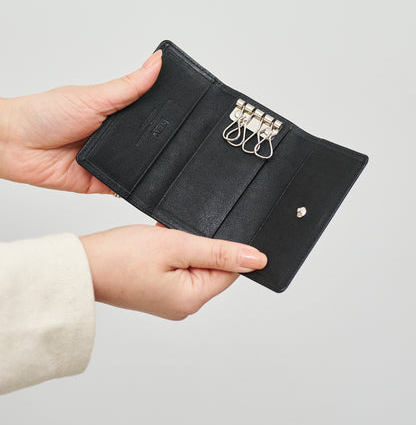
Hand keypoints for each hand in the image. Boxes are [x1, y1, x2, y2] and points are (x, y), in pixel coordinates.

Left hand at [0, 50, 161, 192]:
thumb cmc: (44, 114)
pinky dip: (131, 184)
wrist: (13, 145)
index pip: (148, 113)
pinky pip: (124, 186)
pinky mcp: (101, 182)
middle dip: (155, 142)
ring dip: (143, 164)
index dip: (165, 113)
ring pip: (139, 166)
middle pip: (147, 142)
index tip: (185, 109)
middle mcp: (113, 136)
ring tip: (144, 156)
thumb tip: (156, 62)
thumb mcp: (94, 96)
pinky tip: (135, 177)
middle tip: (166, 138)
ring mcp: (108, 159)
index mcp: (114, 111)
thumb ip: (129, 85)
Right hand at [80, 224, 266, 319]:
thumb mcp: (177, 246)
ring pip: (193, 265)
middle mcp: (183, 306)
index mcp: (192, 299)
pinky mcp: (158, 292)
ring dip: (183, 247)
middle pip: (212, 268)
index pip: (230, 271)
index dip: (220, 247)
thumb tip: (257, 259)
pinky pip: (177, 269)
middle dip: (198, 246)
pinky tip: (154, 246)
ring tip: (160, 242)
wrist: (82, 264)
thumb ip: (219, 252)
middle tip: (173, 237)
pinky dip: (171, 253)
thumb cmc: (121, 256)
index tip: (201, 232)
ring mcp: (169, 301)